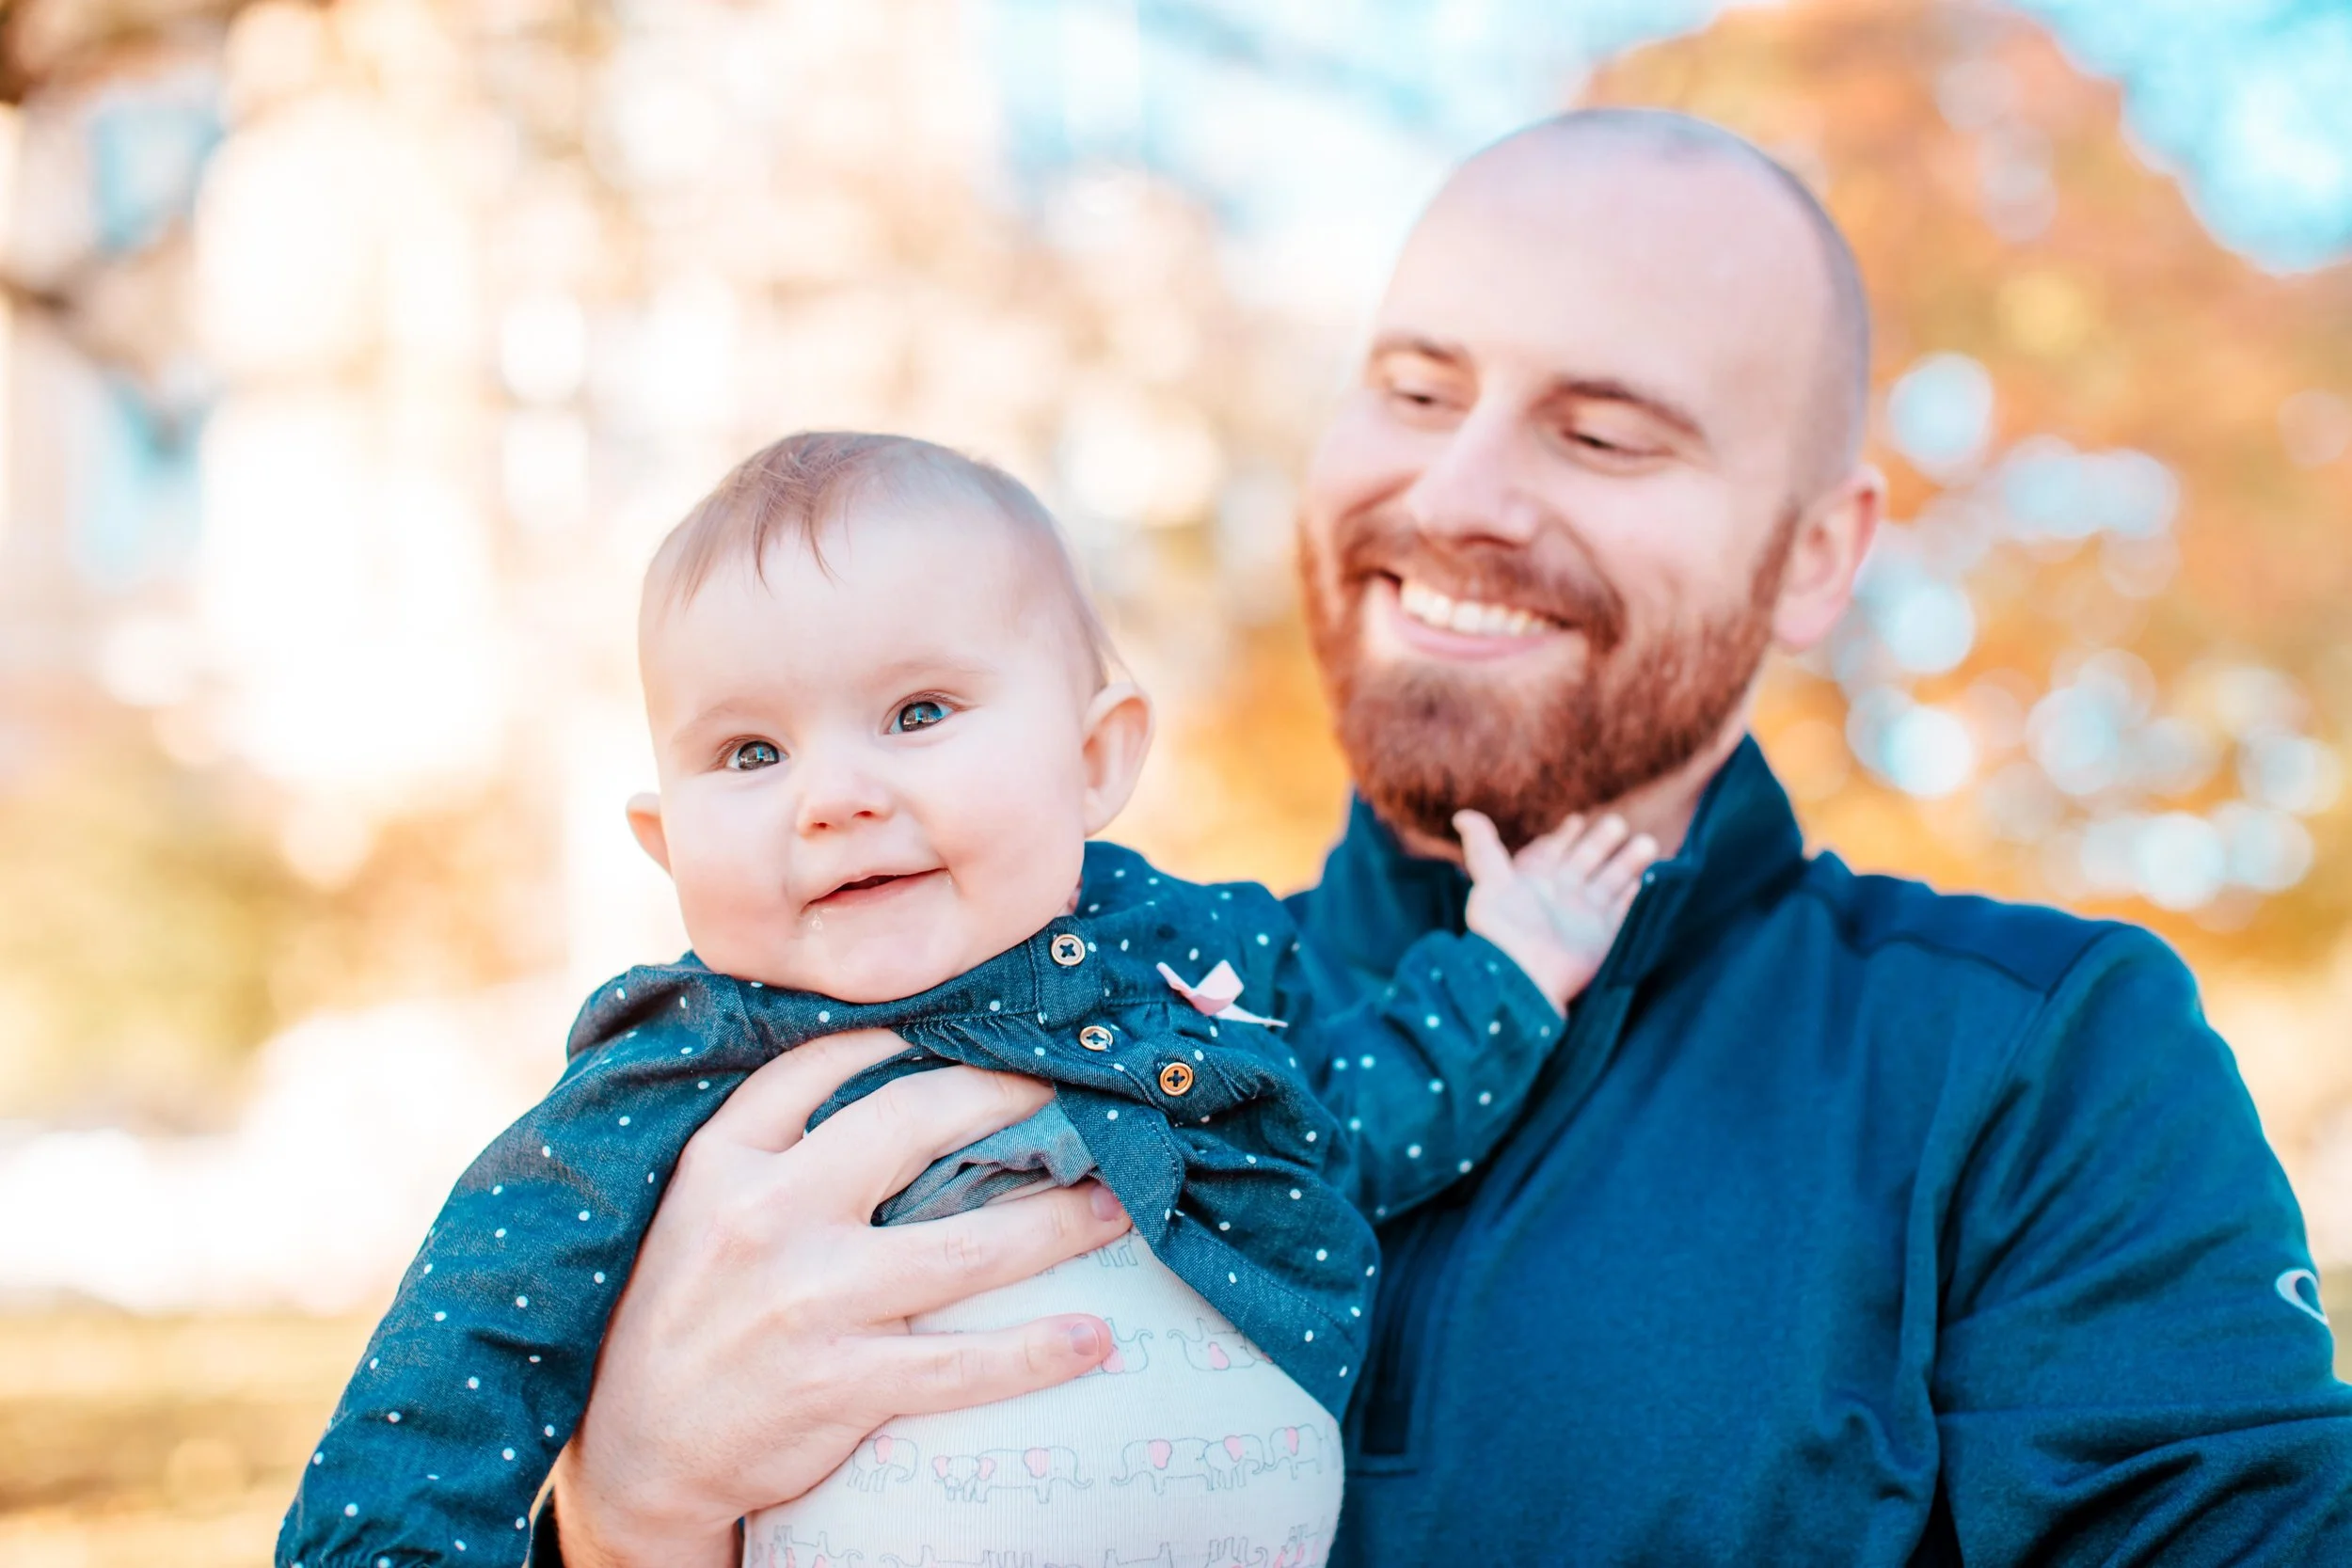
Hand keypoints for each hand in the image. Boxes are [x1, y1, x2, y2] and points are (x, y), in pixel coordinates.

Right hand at [549, 1029, 1131, 1567]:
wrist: (634, 1453)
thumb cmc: (676, 1314)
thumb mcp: (691, 1205)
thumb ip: (764, 1139)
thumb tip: (869, 1064)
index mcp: (724, 1159)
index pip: (821, 1064)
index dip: (906, 1034)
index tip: (975, 1028)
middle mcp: (767, 1215)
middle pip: (912, 1124)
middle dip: (1006, 1098)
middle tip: (1071, 1092)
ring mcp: (808, 1301)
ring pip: (965, 1248)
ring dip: (1057, 1223)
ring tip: (1116, 1205)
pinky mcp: (839, 1382)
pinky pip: (960, 1364)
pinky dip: (1035, 1352)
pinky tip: (1094, 1338)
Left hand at [1455, 809, 1657, 1009]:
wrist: (1523, 977)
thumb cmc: (1501, 930)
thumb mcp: (1490, 883)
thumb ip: (1482, 847)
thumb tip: (1461, 816)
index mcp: (1535, 882)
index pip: (1553, 853)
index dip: (1565, 837)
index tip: (1577, 821)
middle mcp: (1561, 896)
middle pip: (1587, 862)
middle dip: (1602, 843)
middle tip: (1617, 824)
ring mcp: (1585, 917)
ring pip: (1611, 882)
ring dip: (1628, 863)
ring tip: (1647, 844)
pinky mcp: (1605, 937)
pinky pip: (1625, 911)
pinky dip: (1637, 897)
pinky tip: (1647, 881)